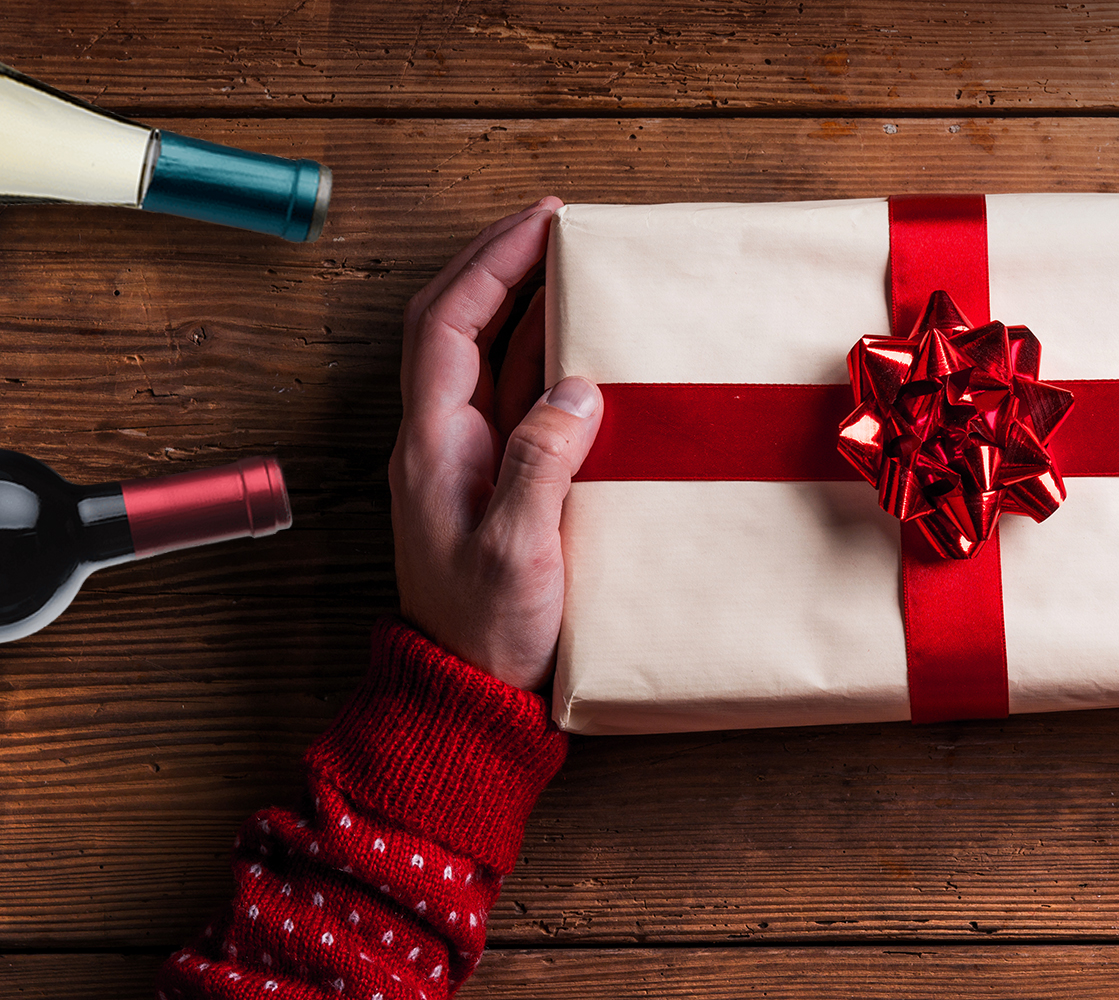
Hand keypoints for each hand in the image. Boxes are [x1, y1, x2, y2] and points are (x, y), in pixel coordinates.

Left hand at [390, 197, 604, 690]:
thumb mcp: (513, 551)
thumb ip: (539, 465)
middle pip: (460, 324)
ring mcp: (471, 457)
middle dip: (504, 265)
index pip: (446, 325)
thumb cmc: (484, 632)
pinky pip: (521, 399)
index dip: (489, 264)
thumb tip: (576, 389)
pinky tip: (588, 347)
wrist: (470, 695)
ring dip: (529, 305)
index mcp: (433, 445)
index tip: (541, 224)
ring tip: (581, 269)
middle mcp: (445, 439)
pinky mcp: (502, 480)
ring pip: (492, 357)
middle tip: (561, 228)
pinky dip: (550, 359)